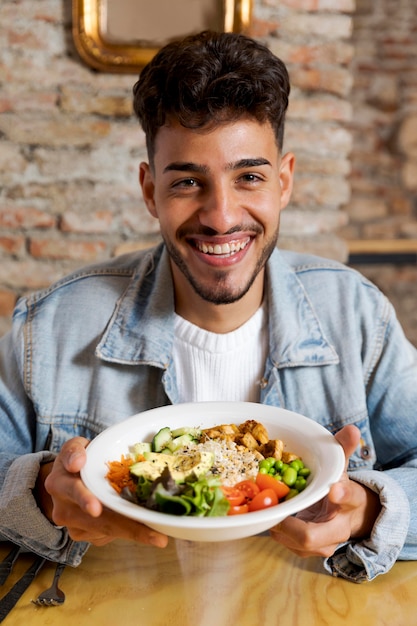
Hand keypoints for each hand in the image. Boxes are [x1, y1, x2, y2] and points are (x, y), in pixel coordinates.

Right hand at [40, 437, 167, 547]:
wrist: (65, 484)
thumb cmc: (77, 461)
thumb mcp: (74, 448)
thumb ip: (75, 450)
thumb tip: (77, 462)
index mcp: (59, 484)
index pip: (73, 491)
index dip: (85, 499)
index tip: (95, 508)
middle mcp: (64, 511)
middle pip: (99, 521)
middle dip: (128, 529)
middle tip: (156, 538)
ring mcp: (75, 528)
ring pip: (108, 532)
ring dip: (135, 532)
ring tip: (160, 535)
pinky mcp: (88, 536)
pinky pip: (110, 535)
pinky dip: (130, 531)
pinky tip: (147, 528)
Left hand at [270, 425, 380, 557]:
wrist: (350, 518)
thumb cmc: (341, 488)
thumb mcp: (344, 468)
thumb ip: (344, 447)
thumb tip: (352, 428)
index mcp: (350, 503)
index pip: (348, 498)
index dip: (341, 494)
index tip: (333, 489)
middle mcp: (336, 531)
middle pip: (310, 536)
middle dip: (286, 524)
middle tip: (269, 505)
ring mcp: (320, 546)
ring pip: (291, 542)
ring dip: (275, 525)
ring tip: (262, 507)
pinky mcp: (304, 550)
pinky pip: (284, 542)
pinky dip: (272, 527)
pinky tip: (265, 513)